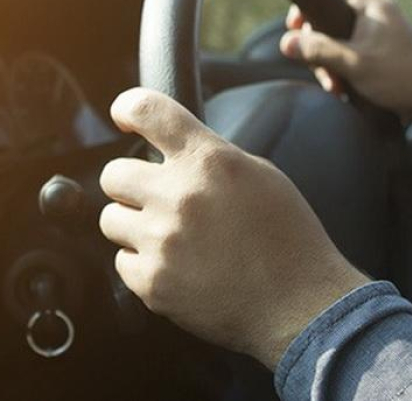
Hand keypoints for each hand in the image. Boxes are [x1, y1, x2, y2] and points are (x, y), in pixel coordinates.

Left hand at [99, 88, 367, 368]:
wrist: (301, 305)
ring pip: (110, 219)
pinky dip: (142, 263)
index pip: (148, 110)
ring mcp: (162, 242)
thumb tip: (174, 148)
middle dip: (131, 184)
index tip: (124, 116)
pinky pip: (122, 261)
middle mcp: (179, 196)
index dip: (127, 107)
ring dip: (133, 224)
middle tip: (156, 198)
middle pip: (113, 173)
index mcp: (210, 161)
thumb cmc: (288, 237)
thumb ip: (212, 156)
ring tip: (170, 237)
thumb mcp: (260, 175)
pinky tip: (176, 266)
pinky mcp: (153, 283)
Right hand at [280, 0, 411, 140]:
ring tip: (335, 86)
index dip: (309, 5)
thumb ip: (318, 50)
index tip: (295, 26)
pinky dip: (343, 71)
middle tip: (318, 68)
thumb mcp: (353, 63)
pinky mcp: (380, 54)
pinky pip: (350, 56)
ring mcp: (378, 35)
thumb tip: (285, 42)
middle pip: (330, 20)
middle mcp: (375, 15)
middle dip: (318, 47)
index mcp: (371, 6)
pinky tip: (344, 90)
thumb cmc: (400, 77)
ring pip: (338, 42)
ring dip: (330, 65)